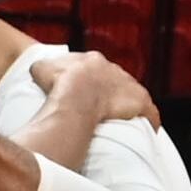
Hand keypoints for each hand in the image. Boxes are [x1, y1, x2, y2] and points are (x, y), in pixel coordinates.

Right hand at [36, 50, 156, 130]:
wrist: (75, 93)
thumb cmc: (57, 82)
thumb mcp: (41, 68)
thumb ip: (44, 67)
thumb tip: (40, 70)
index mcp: (92, 61)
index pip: (95, 68)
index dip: (89, 80)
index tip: (84, 90)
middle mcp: (113, 70)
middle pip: (115, 80)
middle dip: (110, 91)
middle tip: (100, 107)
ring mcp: (129, 85)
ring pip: (133, 95)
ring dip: (128, 105)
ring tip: (122, 118)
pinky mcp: (140, 101)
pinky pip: (149, 112)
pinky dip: (149, 119)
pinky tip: (147, 129)